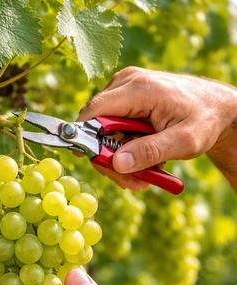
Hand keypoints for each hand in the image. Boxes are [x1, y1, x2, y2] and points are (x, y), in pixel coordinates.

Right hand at [78, 66, 236, 189]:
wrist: (218, 107)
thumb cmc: (205, 121)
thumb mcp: (184, 142)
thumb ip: (150, 152)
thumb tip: (117, 164)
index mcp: (140, 88)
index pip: (94, 112)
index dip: (86, 139)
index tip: (95, 164)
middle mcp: (127, 82)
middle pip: (96, 124)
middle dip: (109, 158)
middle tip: (131, 182)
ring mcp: (126, 87)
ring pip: (103, 129)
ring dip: (119, 157)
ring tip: (145, 174)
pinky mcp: (127, 96)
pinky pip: (113, 126)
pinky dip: (124, 147)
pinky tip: (143, 159)